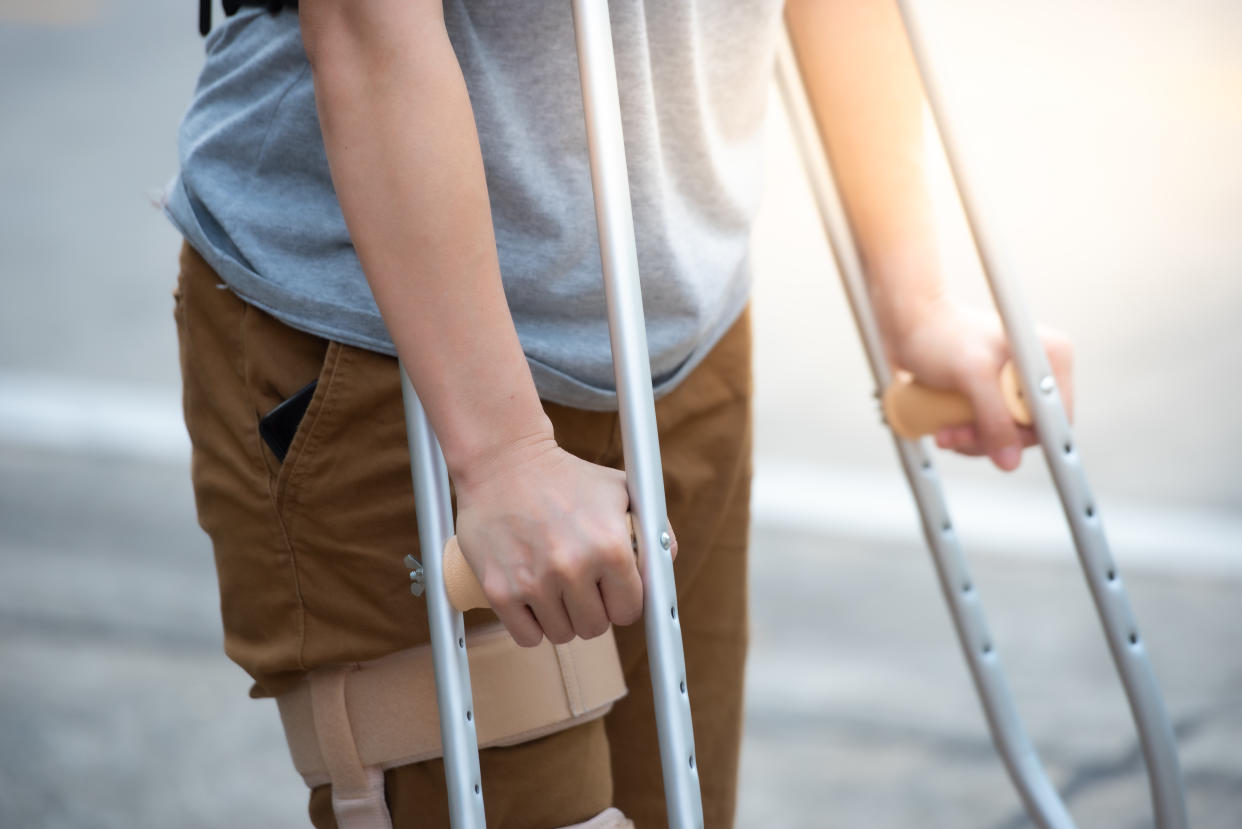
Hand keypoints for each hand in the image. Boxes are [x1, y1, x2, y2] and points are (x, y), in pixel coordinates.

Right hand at [453, 436, 660, 646]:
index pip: (630, 610)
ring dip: (563, 618)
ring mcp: (533, 581)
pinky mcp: (499, 589)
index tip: (612, 590)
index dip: (623, 601)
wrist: (504, 463)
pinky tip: (534, 600)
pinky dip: (532, 625)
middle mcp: (572, 567)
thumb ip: (653, 529)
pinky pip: (527, 637)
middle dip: (593, 610)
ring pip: (562, 635)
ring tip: (556, 586)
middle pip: (595, 628)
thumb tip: (665, 566)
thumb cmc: (567, 477)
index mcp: (609, 546)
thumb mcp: (621, 490)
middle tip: (582, 585)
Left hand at [890, 298, 1073, 470]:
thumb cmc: (938, 335)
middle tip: (955, 435)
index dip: (1024, 437)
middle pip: (1028, 430)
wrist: (906, 321)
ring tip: (943, 432)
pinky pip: (988, 427)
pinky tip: (944, 428)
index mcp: (1050, 356)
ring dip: (972, 440)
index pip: (1055, 418)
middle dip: (989, 439)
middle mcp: (1038, 370)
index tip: (992, 442)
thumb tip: (1010, 461)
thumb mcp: (971, 376)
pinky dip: (966, 433)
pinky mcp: (992, 392)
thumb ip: (994, 417)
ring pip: (1005, 433)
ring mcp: (1014, 383)